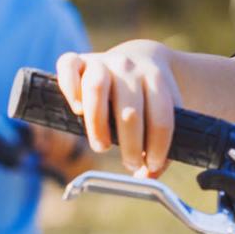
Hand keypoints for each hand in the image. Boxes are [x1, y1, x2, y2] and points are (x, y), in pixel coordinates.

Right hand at [55, 40, 182, 176]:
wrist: (141, 56)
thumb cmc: (151, 95)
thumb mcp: (165, 112)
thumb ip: (162, 146)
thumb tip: (147, 177)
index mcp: (157, 80)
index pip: (161, 118)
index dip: (157, 148)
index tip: (151, 165)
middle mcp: (130, 68)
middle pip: (129, 110)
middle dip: (131, 144)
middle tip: (130, 162)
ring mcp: (104, 62)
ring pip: (97, 88)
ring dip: (97, 125)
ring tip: (102, 145)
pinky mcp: (80, 60)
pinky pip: (68, 65)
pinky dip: (69, 87)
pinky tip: (77, 109)